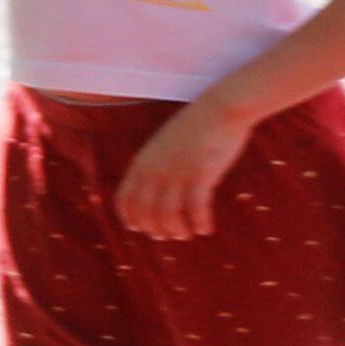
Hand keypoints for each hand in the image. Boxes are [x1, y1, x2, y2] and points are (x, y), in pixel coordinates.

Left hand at [114, 97, 249, 240]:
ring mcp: (176, 173)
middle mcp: (154, 170)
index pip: (124, 199)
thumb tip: (157, 186)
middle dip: (155, 229)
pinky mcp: (200, 175)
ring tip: (187, 234)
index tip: (138, 228)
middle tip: (168, 236)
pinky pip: (195, 210)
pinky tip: (206, 230)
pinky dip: (199, 223)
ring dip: (177, 230)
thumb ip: (156, 164)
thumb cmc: (195, 127)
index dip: (129, 217)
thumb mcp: (164, 145)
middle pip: (146, 212)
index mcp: (141, 162)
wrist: (220, 108)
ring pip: (169, 216)